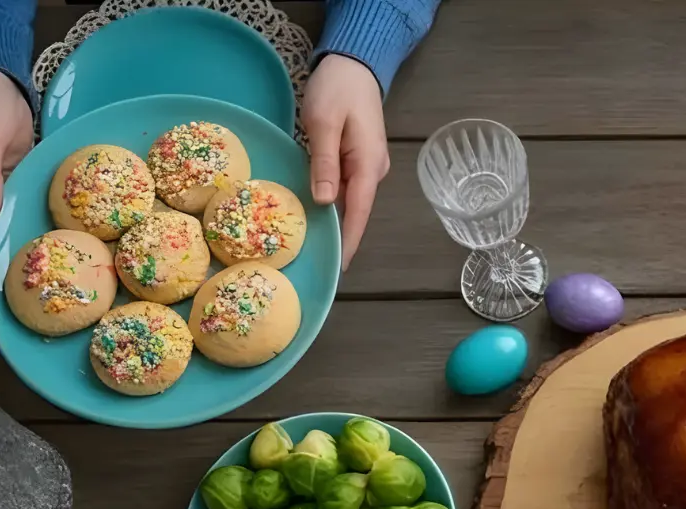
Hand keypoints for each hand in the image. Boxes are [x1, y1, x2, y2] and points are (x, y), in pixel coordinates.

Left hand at [302, 54, 389, 269]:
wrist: (355, 62)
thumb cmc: (338, 88)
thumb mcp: (324, 123)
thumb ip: (324, 163)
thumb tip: (325, 201)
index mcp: (368, 165)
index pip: (359, 213)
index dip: (348, 241)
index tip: (338, 268)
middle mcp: (373, 170)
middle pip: (356, 211)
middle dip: (339, 235)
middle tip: (316, 260)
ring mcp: (368, 165)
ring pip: (350, 200)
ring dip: (333, 218)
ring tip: (312, 241)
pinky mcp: (359, 158)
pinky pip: (346, 186)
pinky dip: (332, 200)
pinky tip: (315, 209)